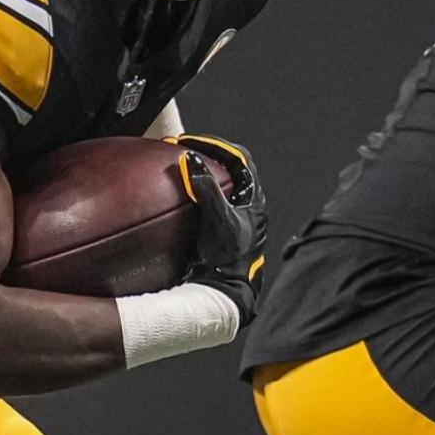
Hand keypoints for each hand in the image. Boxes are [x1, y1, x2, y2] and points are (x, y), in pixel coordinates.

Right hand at [169, 134, 265, 323]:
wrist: (228, 292)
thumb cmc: (229, 258)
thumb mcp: (218, 219)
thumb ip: (206, 188)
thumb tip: (191, 159)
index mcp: (254, 197)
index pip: (238, 157)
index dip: (214, 145)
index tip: (188, 142)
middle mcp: (249, 204)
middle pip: (231, 167)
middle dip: (207, 155)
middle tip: (182, 150)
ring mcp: (238, 217)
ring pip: (223, 184)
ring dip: (203, 172)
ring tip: (179, 167)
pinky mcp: (226, 230)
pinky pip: (213, 200)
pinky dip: (198, 191)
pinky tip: (180, 196)